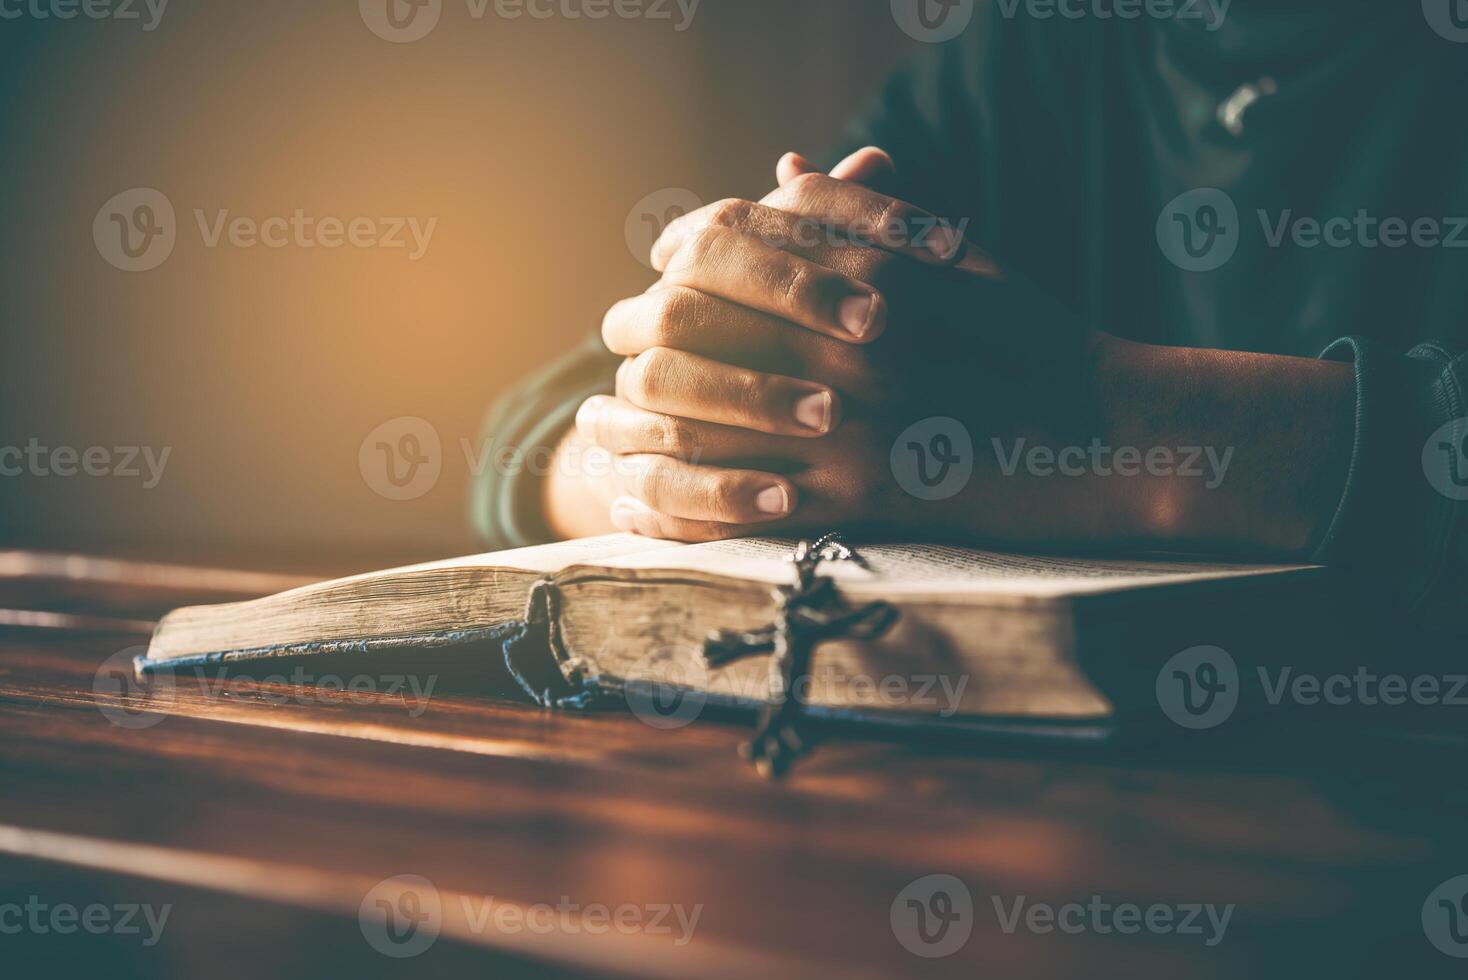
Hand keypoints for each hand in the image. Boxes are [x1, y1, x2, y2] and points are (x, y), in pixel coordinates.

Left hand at [580, 149, 1112, 541]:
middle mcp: (844, 341)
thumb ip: (864, 214)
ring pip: (691, 414)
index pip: (728, 243)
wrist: (1104, 435)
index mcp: (865, 270)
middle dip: (637, 326)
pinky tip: (643, 494)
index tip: (659, 264)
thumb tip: (781, 172)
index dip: (678, 250)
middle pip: (688, 322)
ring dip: (632, 416)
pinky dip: (675, 497)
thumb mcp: (955, 256)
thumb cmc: (1029, 337)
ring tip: (603, 420)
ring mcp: (847, 422)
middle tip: (620, 335)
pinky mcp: (854, 499)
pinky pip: (731, 501)